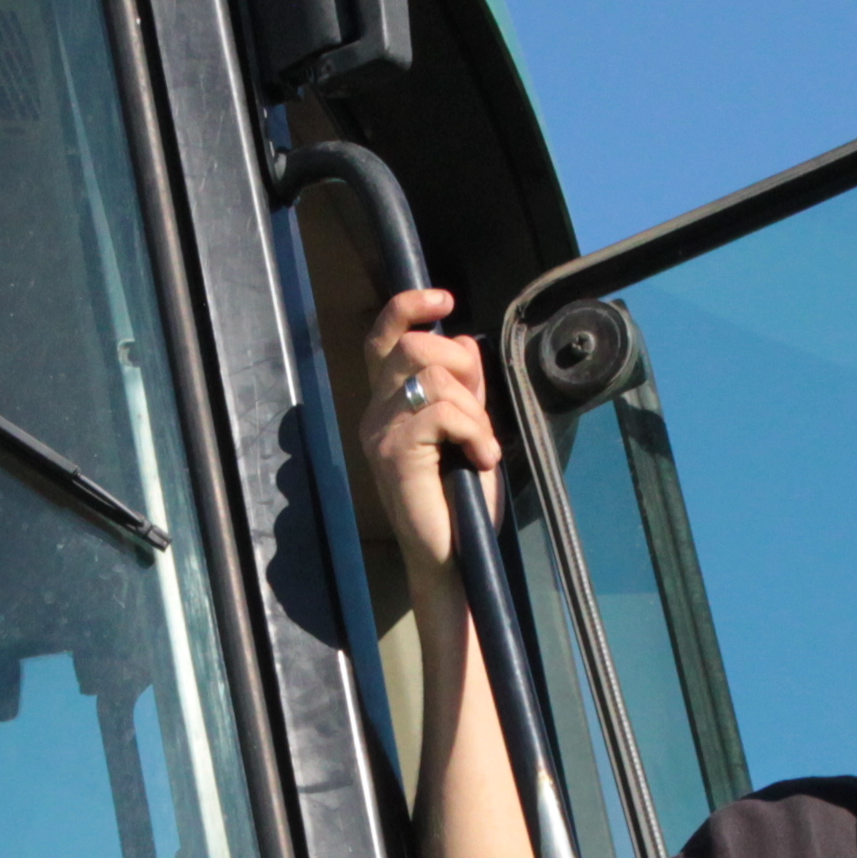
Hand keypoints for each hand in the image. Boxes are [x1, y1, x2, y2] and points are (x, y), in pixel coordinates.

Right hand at [362, 286, 500, 572]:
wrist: (453, 558)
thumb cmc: (460, 501)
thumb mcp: (468, 429)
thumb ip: (463, 386)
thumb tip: (463, 339)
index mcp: (388, 403)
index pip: (384, 336)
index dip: (409, 306)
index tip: (444, 299)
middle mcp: (375, 412)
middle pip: (414, 345)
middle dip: (462, 365)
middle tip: (477, 411)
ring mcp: (380, 431)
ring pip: (435, 376)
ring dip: (475, 411)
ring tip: (480, 447)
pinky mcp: (394, 452)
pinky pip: (444, 411)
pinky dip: (476, 431)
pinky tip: (481, 458)